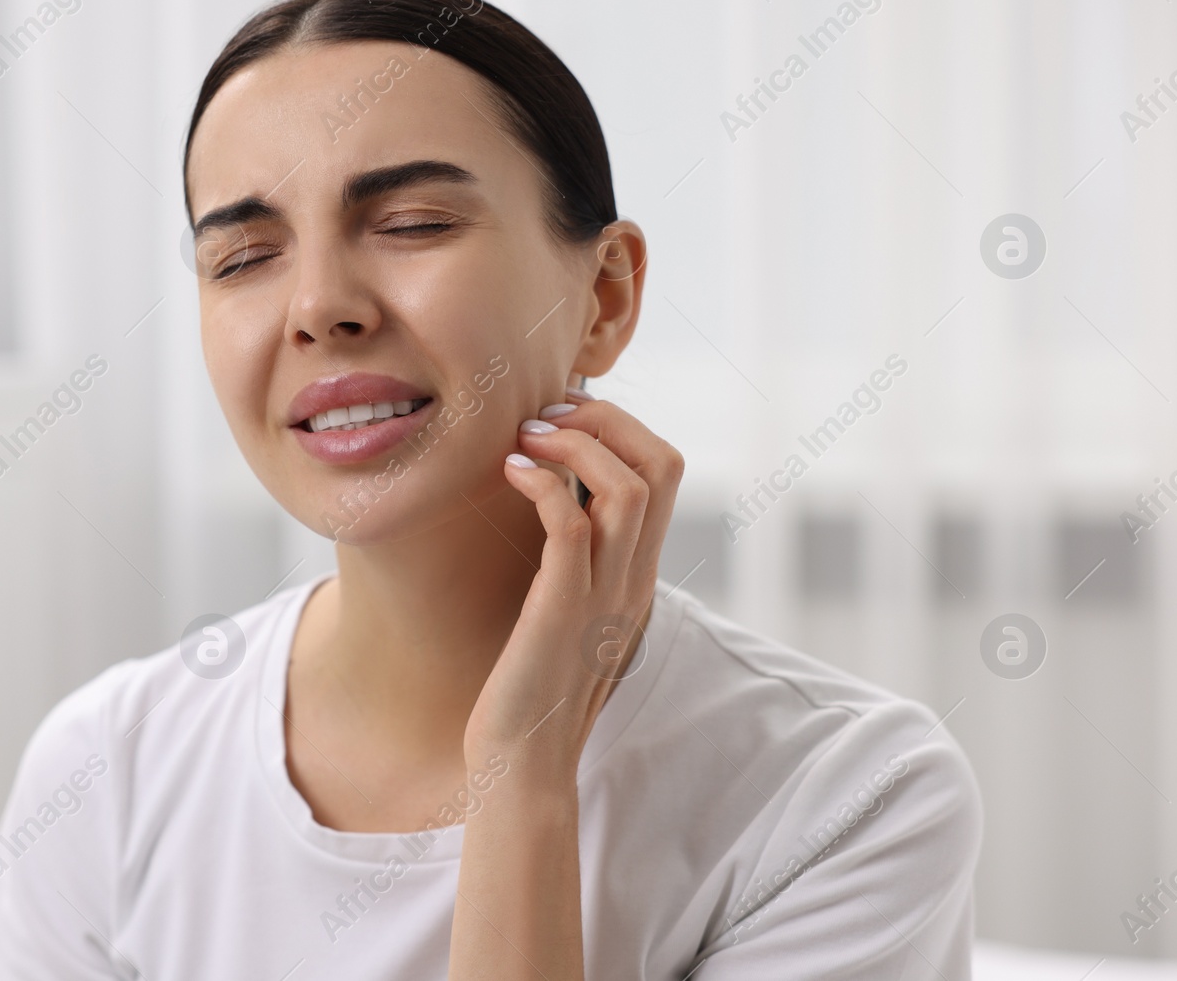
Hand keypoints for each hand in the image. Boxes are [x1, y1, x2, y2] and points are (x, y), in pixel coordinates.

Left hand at [463, 387, 683, 782]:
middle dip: (606, 418)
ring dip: (575, 442)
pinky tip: (510, 473)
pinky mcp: (563, 609)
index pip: (666, 469)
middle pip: (661, 464)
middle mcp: (634, 576)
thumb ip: (577, 562)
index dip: (621, 424)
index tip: (565, 416)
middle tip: (549, 413)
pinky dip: (543, 482)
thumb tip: (553, 502)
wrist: (524, 762)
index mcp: (638, 571)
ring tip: (526, 435)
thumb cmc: (532, 686)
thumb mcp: (568, 611)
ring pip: (627, 486)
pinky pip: (569, 522)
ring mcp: (604, 593)